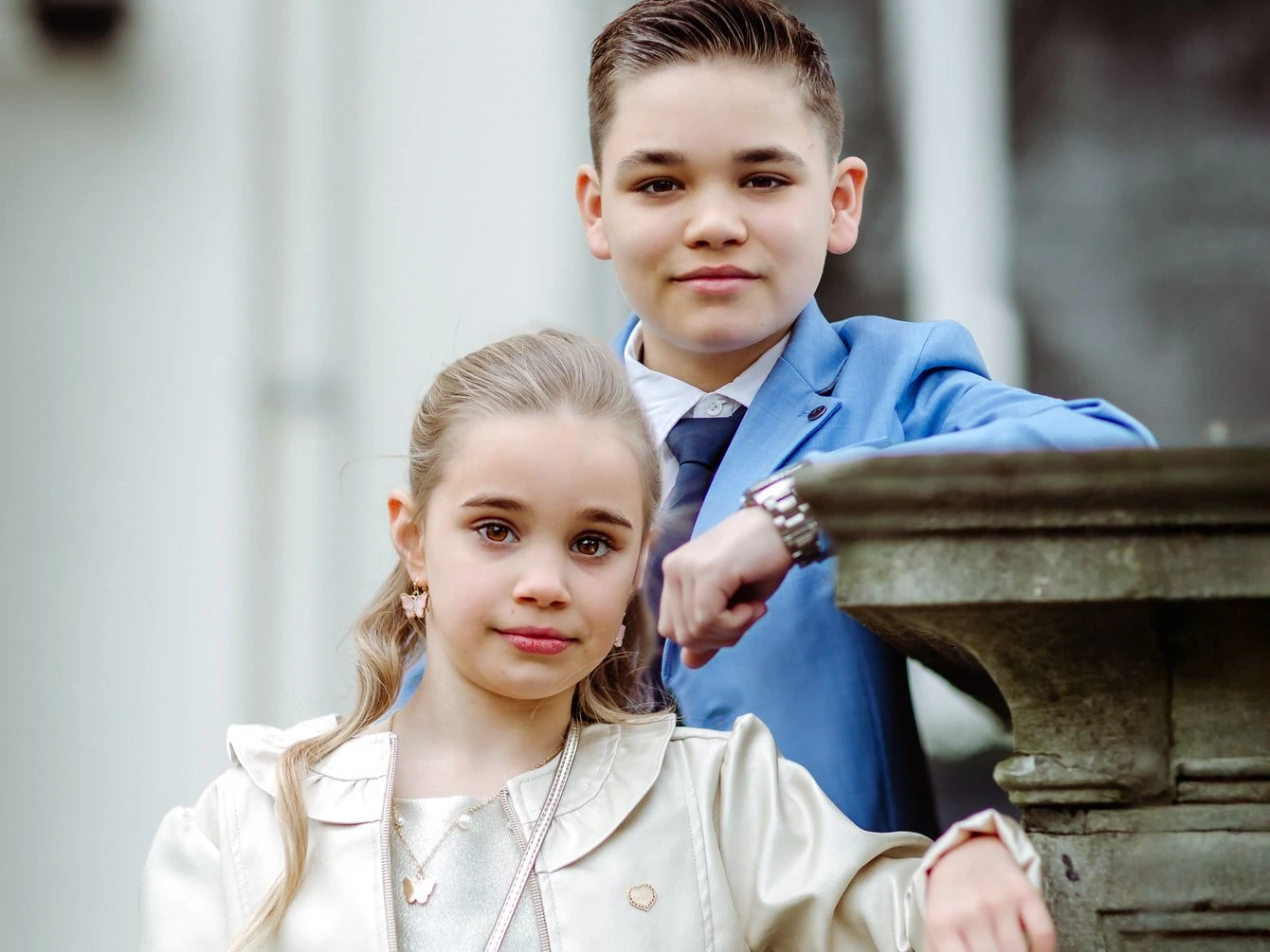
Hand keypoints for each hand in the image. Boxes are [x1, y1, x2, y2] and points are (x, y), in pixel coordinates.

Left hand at [657, 506, 792, 667]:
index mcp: (674, 574)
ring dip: (732, 630)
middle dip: (719, 638)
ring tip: (753, 608)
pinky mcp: (705, 572)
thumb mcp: (733, 603)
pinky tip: (755, 606)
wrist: (785, 527)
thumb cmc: (762, 561)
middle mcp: (673, 568)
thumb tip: (689, 664)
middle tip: (748, 616)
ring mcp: (686, 568)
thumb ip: (709, 630)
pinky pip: (708, 620)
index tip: (734, 621)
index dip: (703, 638)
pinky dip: (736, 623)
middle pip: (681, 635)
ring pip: (694, 631)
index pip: (671, 629)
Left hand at [925, 837, 1055, 951]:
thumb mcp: (936, 922)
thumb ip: (941, 950)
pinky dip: (1044, 949)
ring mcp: (998, 900)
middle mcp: (970, 911)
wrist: (966, 849)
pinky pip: (1043, 933)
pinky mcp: (1024, 891)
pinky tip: (1036, 950)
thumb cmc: (951, 894)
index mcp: (942, 923)